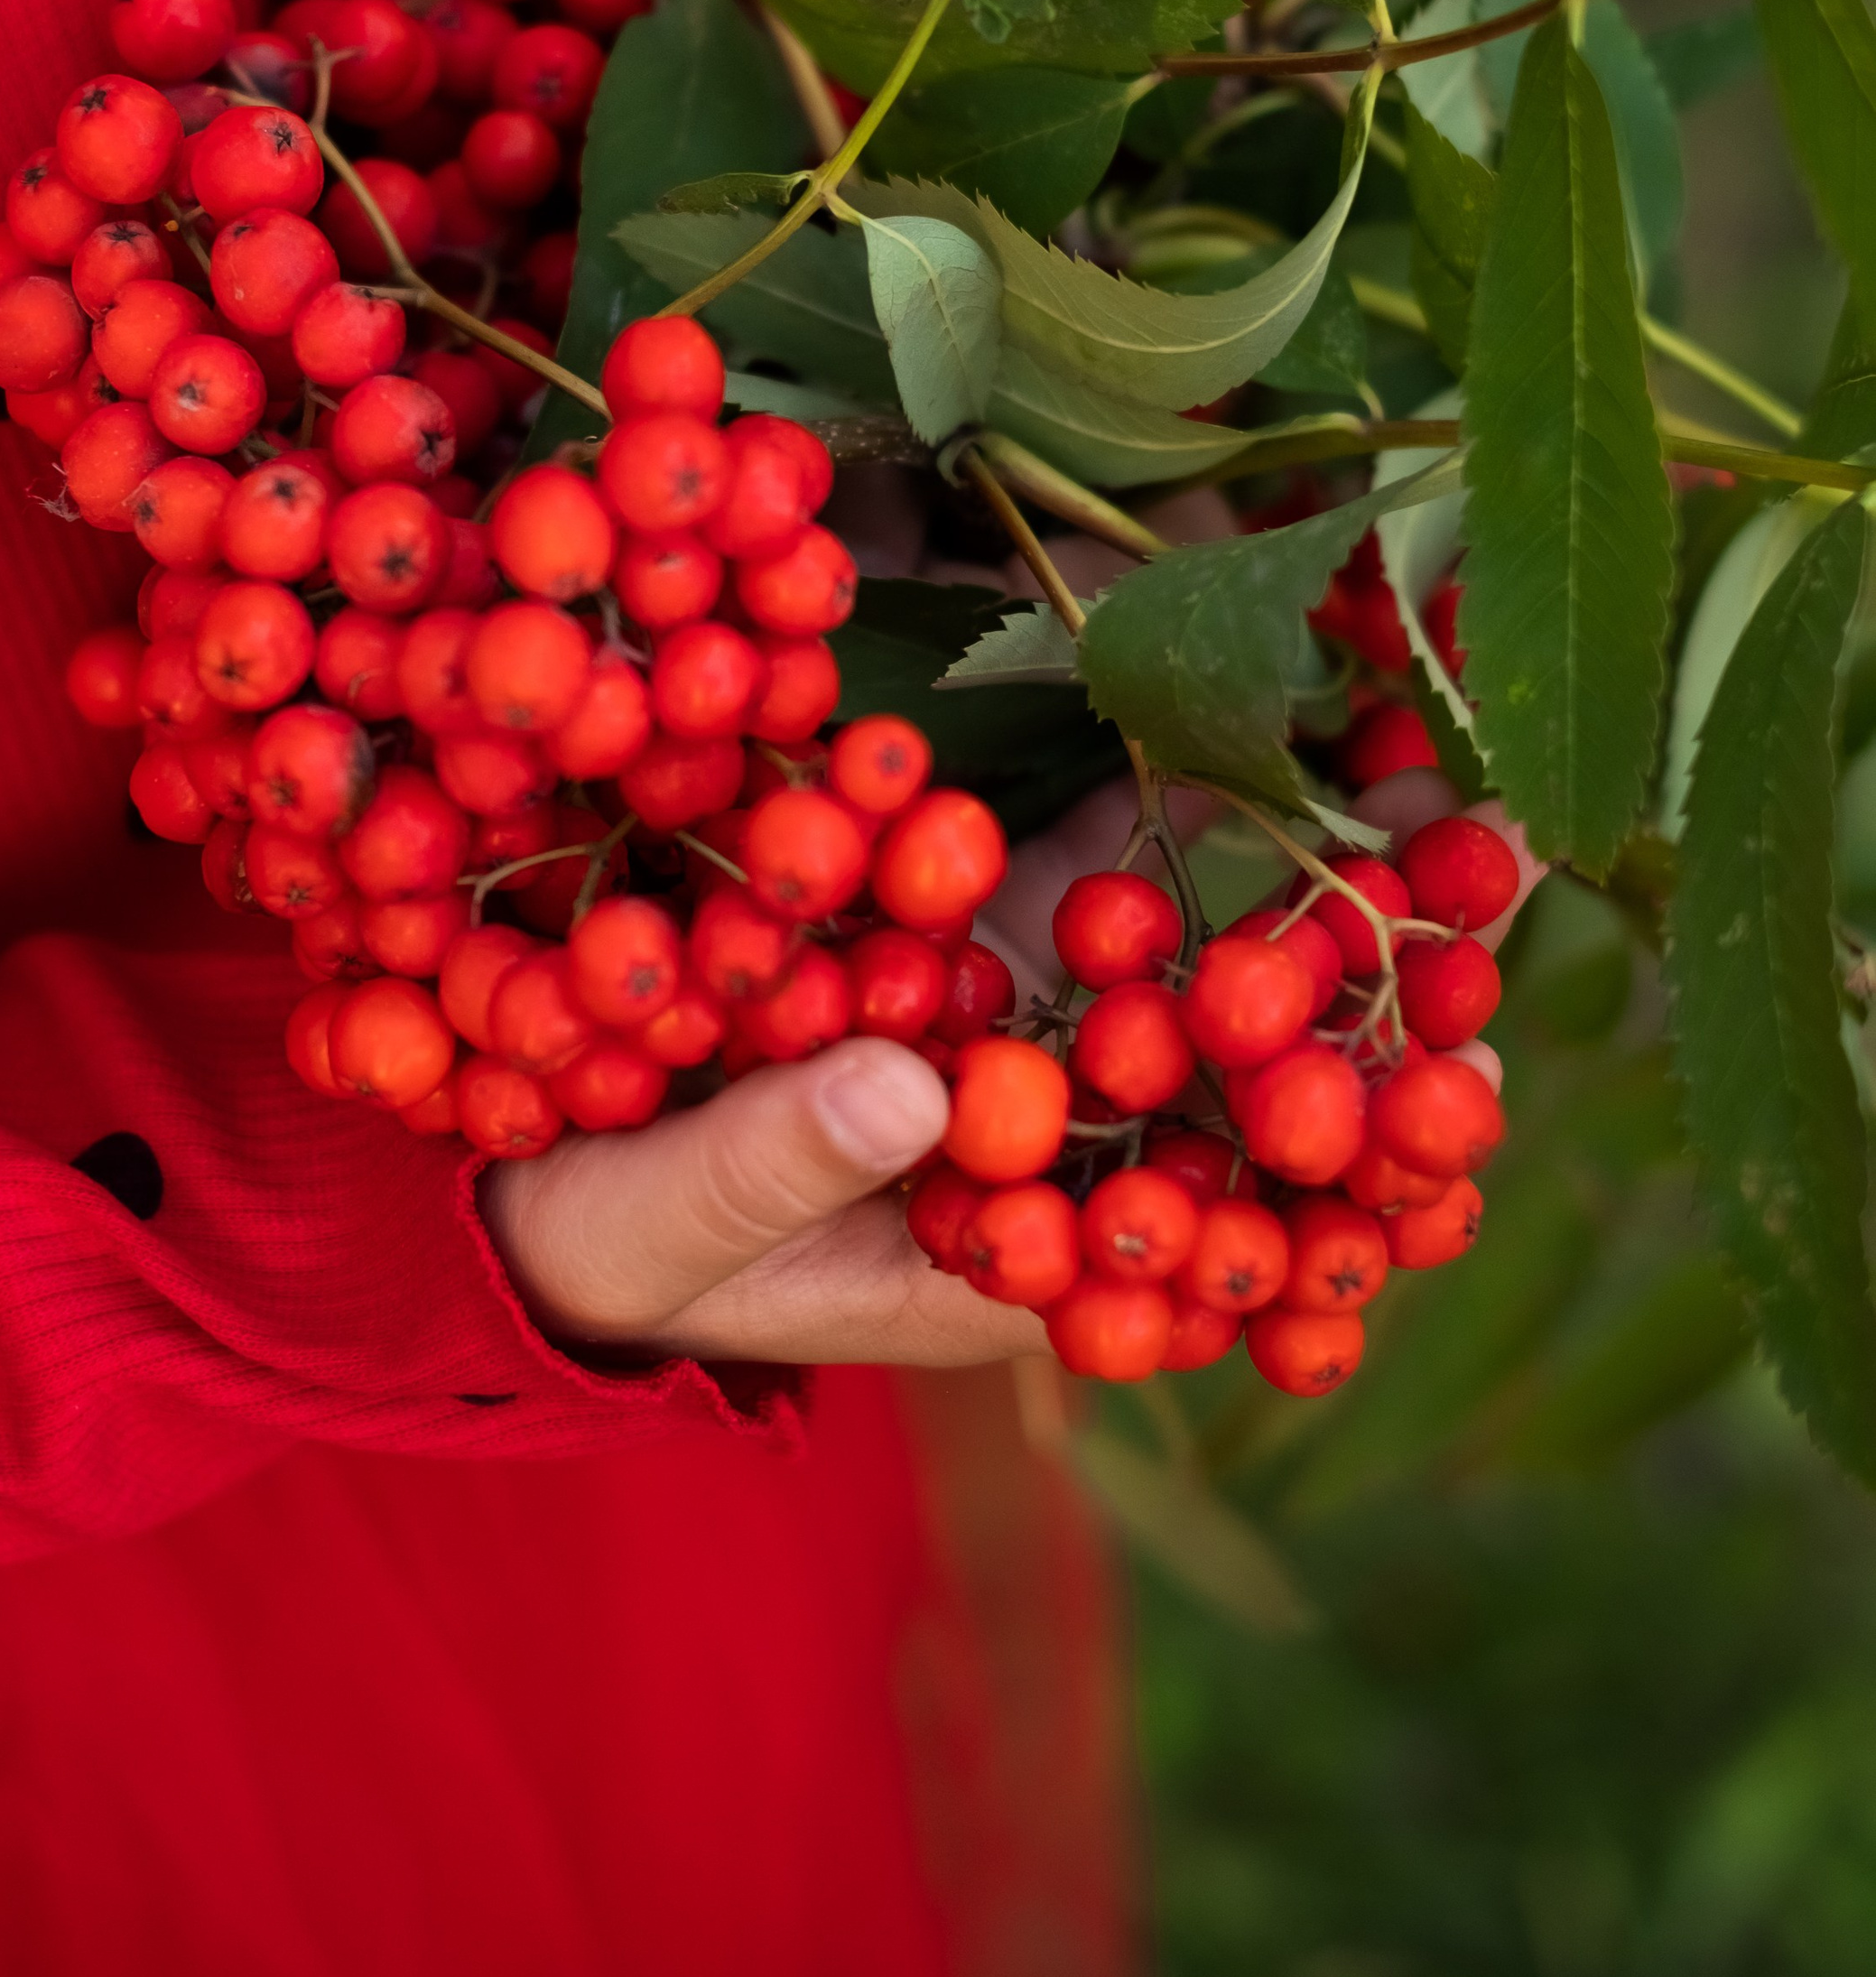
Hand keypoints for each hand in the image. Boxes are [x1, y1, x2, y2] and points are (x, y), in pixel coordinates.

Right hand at [480, 785, 1542, 1370]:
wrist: (491, 1166)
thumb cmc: (579, 1243)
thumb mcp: (658, 1222)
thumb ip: (774, 1161)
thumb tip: (911, 1083)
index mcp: (993, 1265)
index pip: (1204, 1234)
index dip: (1340, 1170)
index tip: (1455, 1087)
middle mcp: (1021, 1150)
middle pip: (1214, 1082)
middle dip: (1342, 987)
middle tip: (1485, 876)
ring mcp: (982, 1037)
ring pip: (1149, 960)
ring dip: (1262, 873)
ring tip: (1406, 773)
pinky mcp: (925, 940)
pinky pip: (1043, 877)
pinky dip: (1120, 806)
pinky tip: (1209, 712)